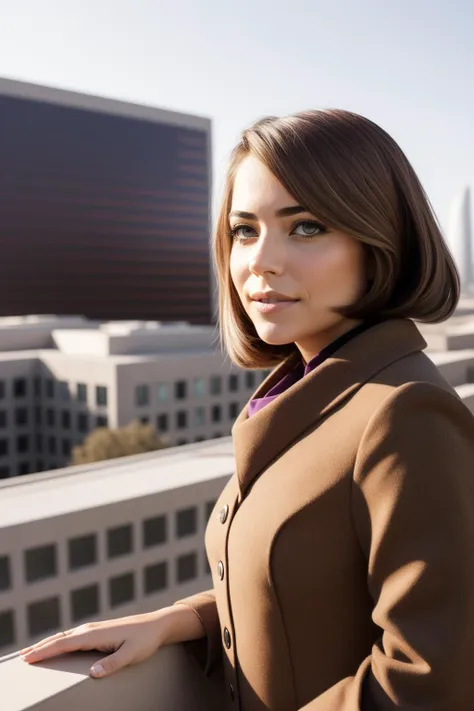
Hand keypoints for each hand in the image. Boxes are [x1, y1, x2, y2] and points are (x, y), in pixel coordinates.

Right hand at [19, 609, 170, 677]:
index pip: (63, 644)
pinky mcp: (98, 631)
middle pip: (59, 639)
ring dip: (48, 644)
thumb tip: (93, 673)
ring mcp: (94, 629)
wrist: (157, 624)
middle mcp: (91, 629)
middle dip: (40, 647)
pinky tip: (57, 646)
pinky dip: (59, 641)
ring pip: (64, 637)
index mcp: (94, 635)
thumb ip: (112, 664)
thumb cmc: (145, 640)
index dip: (44, 651)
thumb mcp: (131, 654)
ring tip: (32, 652)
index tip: (28, 657)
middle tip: (21, 657)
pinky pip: (72, 637)